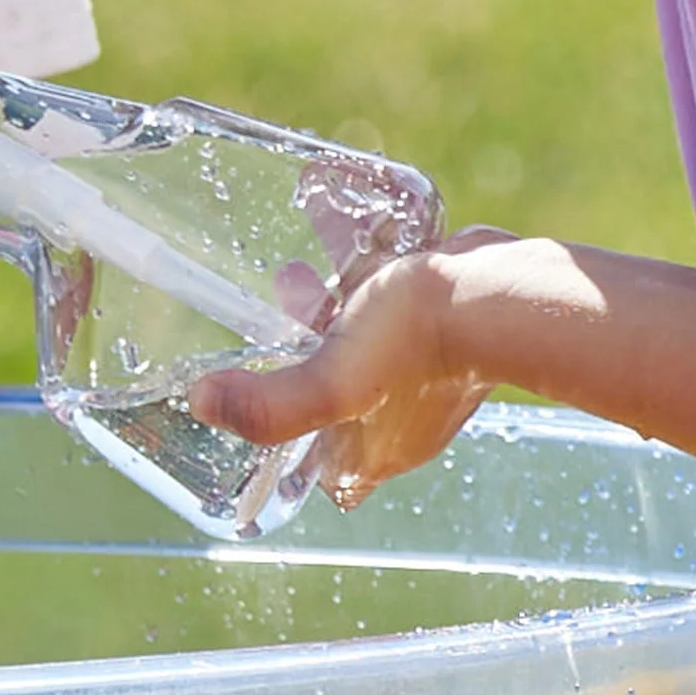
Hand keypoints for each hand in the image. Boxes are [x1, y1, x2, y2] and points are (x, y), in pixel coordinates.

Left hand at [191, 226, 514, 509]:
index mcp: (373, 449)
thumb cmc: (417, 345)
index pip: (326, 469)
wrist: (494, 292)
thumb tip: (202, 403)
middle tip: (275, 317)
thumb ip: (268, 404)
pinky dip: (362, 265)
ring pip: (360, 338)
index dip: (295, 449)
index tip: (267, 405)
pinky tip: (343, 225)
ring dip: (327, 304)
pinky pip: (390, 294)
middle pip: (336, 393)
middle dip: (300, 354)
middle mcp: (400, 415)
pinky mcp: (444, 321)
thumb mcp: (332, 382)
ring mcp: (427, 366)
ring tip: (297, 267)